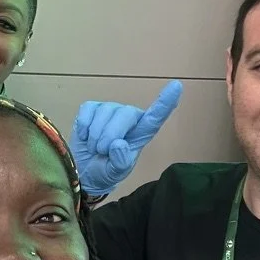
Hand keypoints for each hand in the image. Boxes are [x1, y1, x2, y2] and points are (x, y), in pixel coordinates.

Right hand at [71, 80, 182, 196]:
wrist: (83, 172)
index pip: (155, 117)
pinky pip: (87, 111)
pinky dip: (84, 127)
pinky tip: (85, 137)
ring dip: (95, 136)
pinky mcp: (91, 108)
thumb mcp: (115, 173)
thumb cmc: (105, 171)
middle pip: (124, 115)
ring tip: (94, 147)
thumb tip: (118, 144)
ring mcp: (110, 110)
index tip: (177, 86)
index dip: (165, 102)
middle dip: (109, 135)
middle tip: (101, 152)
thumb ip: (120, 162)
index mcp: (140, 133)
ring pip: (104, 113)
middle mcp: (128, 118)